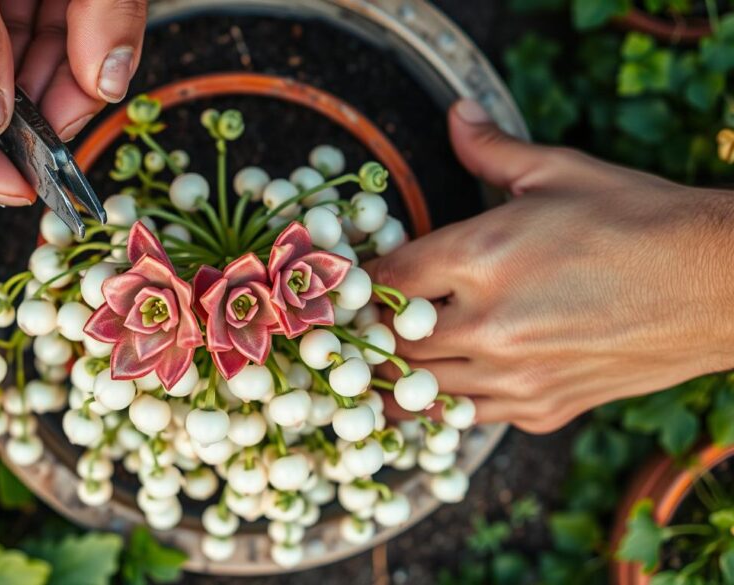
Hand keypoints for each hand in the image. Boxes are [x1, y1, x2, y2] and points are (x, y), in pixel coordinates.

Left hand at [366, 100, 733, 432]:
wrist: (721, 285)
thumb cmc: (642, 222)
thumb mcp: (562, 172)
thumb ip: (492, 150)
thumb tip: (457, 115)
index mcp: (481, 257)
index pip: (385, 281)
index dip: (365, 283)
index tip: (365, 281)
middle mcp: (489, 324)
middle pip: (390, 344)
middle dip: (375, 332)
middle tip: (374, 320)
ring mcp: (516, 376)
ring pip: (420, 391)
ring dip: (403, 373)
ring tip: (400, 355)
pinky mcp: (542, 409)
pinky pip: (469, 417)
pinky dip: (451, 401)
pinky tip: (455, 378)